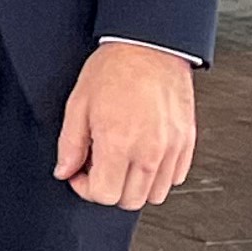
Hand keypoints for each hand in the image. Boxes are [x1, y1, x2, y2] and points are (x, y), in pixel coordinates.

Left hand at [56, 43, 197, 209]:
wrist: (149, 49)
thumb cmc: (114, 70)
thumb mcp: (78, 104)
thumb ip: (70, 144)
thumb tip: (64, 171)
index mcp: (118, 143)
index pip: (104, 195)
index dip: (85, 188)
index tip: (79, 173)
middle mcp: (149, 152)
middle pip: (130, 201)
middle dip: (109, 189)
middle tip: (98, 166)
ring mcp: (172, 150)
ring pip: (156, 195)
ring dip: (134, 186)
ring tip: (121, 161)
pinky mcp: (187, 144)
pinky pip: (175, 178)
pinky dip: (158, 176)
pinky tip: (142, 155)